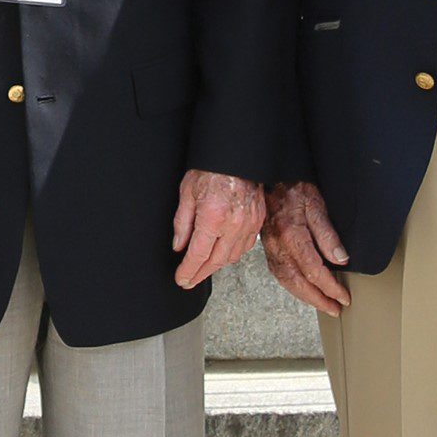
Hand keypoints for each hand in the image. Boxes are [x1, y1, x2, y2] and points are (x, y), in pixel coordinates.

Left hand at [171, 169, 264, 289]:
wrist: (237, 156)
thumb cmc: (211, 170)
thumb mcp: (187, 193)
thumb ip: (182, 223)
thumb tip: (179, 245)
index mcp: (212, 217)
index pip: (198, 254)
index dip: (188, 270)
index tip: (181, 279)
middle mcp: (233, 224)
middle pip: (215, 261)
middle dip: (200, 274)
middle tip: (189, 280)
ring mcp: (248, 224)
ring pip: (232, 257)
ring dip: (216, 266)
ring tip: (203, 269)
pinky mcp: (258, 221)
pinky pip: (245, 246)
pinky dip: (232, 255)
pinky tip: (223, 255)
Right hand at [259, 180, 351, 314]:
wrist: (271, 178)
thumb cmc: (294, 188)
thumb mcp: (316, 205)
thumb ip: (328, 234)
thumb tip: (340, 259)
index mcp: (292, 235)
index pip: (314, 270)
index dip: (330, 287)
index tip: (343, 296)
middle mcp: (278, 246)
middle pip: (298, 282)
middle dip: (318, 299)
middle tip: (335, 309)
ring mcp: (270, 247)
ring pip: (286, 281)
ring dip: (305, 296)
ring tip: (322, 303)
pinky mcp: (268, 247)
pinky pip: (279, 273)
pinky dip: (293, 286)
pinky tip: (303, 288)